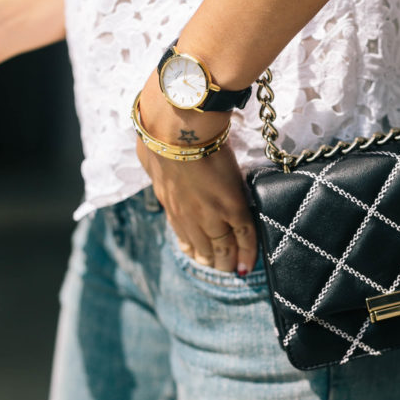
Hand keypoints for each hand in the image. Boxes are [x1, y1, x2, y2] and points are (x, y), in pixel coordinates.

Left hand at [135, 134, 257, 274]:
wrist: (178, 130)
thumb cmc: (161, 136)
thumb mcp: (152, 160)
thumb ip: (157, 168)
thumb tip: (150, 161)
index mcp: (172, 206)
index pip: (184, 237)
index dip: (194, 251)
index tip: (200, 257)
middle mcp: (188, 217)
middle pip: (203, 249)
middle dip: (213, 262)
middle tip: (223, 267)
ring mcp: (211, 215)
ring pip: (222, 248)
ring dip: (229, 261)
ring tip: (236, 269)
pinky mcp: (232, 207)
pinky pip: (244, 236)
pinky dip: (247, 253)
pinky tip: (249, 265)